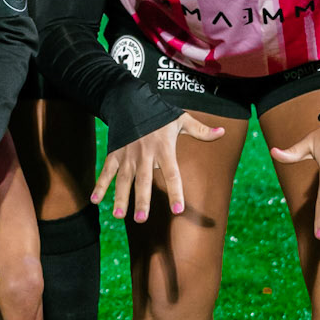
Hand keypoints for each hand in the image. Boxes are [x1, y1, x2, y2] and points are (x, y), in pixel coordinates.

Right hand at [92, 112, 224, 221]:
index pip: (172, 174)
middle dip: (142, 200)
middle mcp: (145, 155)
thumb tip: (223, 133)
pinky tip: (95, 201)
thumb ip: (201, 131)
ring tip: (119, 217)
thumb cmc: (159, 114)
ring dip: (120, 198)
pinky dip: (100, 185)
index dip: (175, 192)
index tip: (178, 210)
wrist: (131, 99)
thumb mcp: (181, 119)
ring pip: (123, 180)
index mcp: (164, 149)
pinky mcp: (114, 154)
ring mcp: (127, 155)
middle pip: (143, 181)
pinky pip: (106, 172)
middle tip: (142, 219)